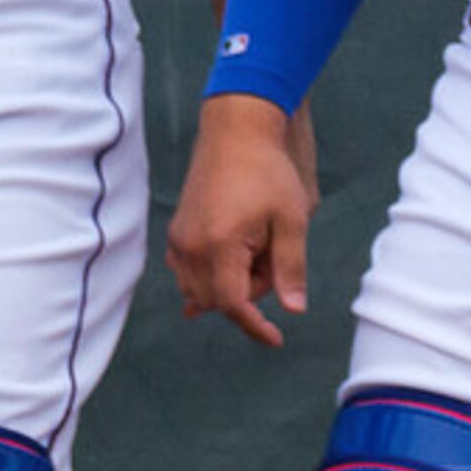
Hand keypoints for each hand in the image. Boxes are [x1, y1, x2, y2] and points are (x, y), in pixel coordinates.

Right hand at [168, 93, 316, 347]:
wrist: (236, 131)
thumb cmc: (268, 172)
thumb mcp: (291, 219)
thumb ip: (291, 267)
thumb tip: (294, 309)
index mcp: (219, 246)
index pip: (233, 305)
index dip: (255, 326)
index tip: (276, 339)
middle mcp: (190, 247)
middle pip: (218, 300)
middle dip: (249, 291)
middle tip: (273, 252)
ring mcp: (178, 239)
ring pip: (200, 289)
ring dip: (229, 283)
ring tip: (256, 243)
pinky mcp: (176, 231)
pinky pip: (188, 271)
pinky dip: (210, 274)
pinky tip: (232, 254)